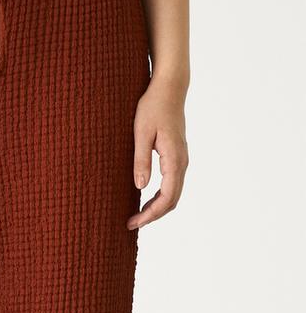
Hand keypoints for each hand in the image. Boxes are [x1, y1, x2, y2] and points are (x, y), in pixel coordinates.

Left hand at [129, 76, 188, 229]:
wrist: (169, 88)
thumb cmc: (152, 106)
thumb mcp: (141, 132)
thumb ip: (141, 160)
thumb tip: (140, 186)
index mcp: (174, 158)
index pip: (166, 197)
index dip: (150, 214)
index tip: (133, 222)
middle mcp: (182, 162)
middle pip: (172, 200)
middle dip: (152, 215)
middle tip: (130, 224)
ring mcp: (181, 160)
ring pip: (173, 194)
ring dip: (156, 208)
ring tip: (136, 216)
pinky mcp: (177, 157)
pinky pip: (172, 184)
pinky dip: (160, 197)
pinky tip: (145, 200)